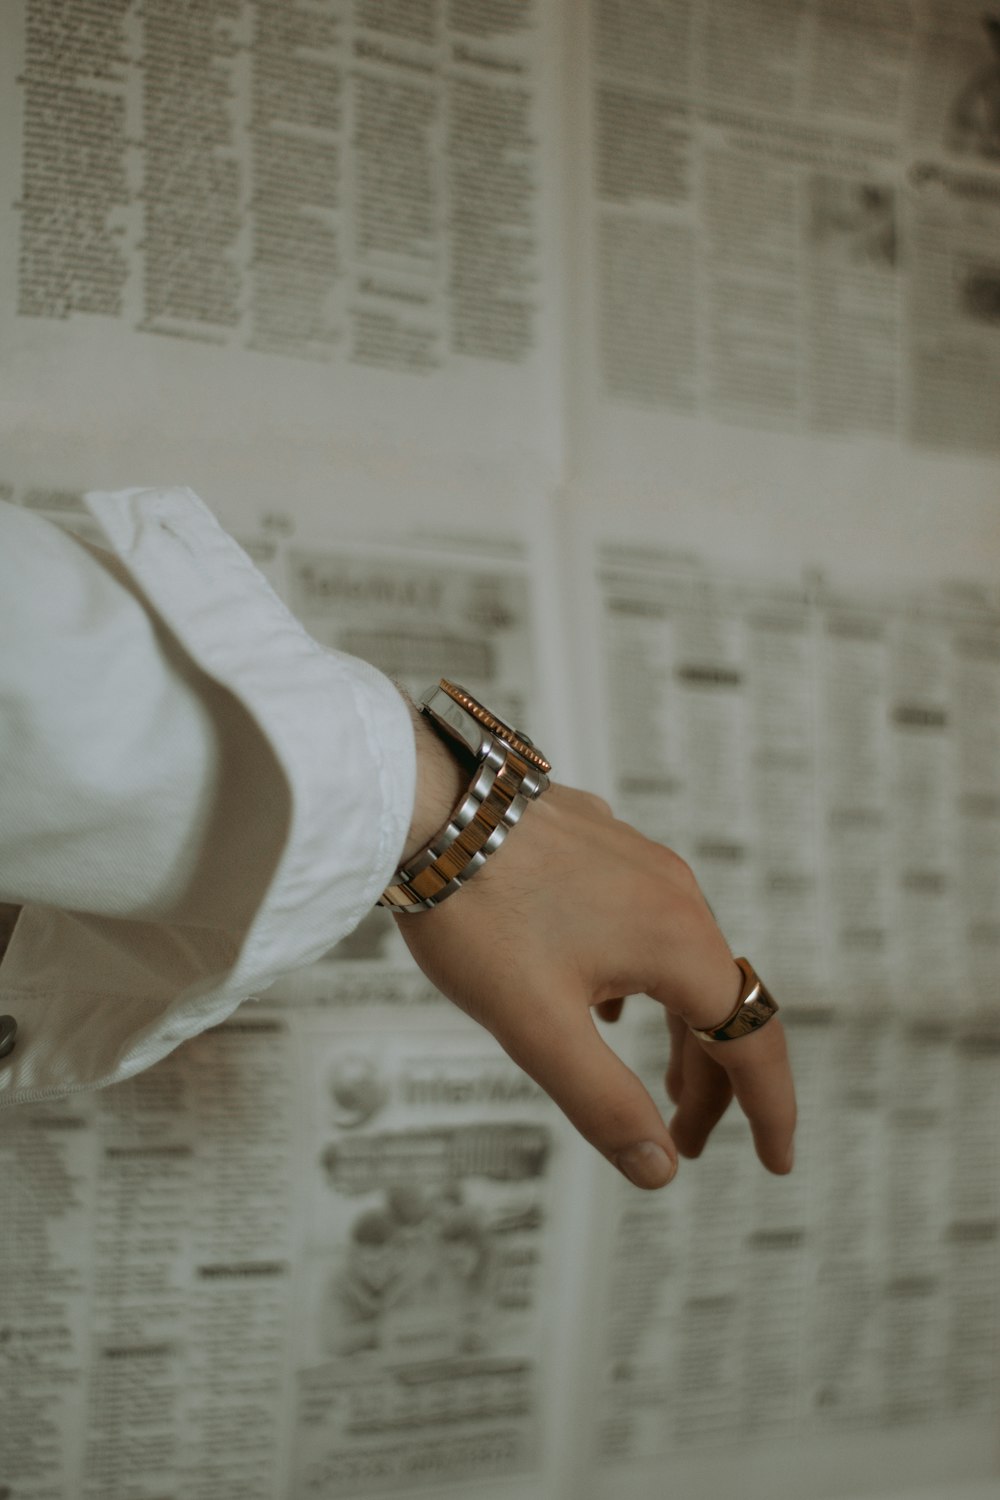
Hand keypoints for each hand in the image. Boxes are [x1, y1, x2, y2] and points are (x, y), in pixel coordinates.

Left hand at [395, 774, 796, 1189]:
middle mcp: (674, 895)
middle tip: (680, 1142)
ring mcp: (637, 862)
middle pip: (717, 1003)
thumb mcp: (537, 1027)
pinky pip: (644, 923)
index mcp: (677, 942)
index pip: (751, 1040)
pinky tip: (603, 1001)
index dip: (768, 1109)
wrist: (426, 804)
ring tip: (655, 1081)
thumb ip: (603, 1103)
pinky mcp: (599, 845)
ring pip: (679, 959)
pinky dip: (643, 981)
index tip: (777, 1162)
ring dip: (676, 1028)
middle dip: (708, 1082)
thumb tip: (660, 1171)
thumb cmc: (477, 915)